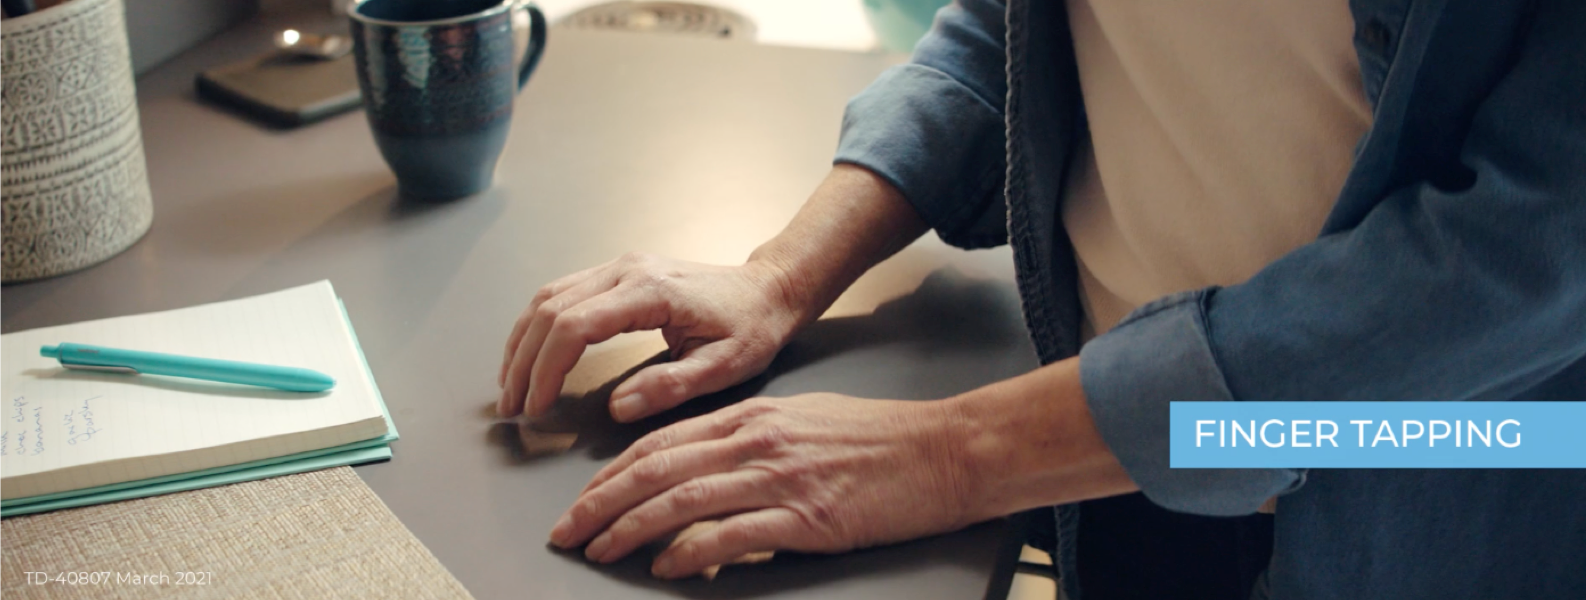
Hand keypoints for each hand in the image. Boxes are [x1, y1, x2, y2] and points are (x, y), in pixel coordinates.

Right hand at [499, 252, 805, 420]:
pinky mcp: (620, 273)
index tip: (537, 408)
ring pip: (548, 297)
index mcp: (650, 293)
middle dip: (523, 361)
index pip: (575, 327)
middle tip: (512, 407)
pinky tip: (531, 354)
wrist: (769, 289)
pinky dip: (538, 325)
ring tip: (511, 385)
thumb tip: (618, 408)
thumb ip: (670, 387)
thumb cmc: (752, 327)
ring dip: (522, 341)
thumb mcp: (723, 368)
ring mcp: (620, 267)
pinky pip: (563, 293)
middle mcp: (627, 271)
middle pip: (550, 310)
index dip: (547, 369)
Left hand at [547, 394, 982, 578]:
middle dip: (600, 502)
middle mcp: (756, 440)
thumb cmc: (881, 440)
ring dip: (629, 528)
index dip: (612, 472)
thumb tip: (706, 473)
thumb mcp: (804, 423)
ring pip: (680, 499)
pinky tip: (666, 565)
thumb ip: (752, 443)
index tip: (583, 498)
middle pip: (655, 469)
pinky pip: (730, 534)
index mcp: (752, 416)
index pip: (661, 442)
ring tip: (598, 550)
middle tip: (566, 530)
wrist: (944, 451)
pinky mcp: (805, 516)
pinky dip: (690, 551)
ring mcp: (779, 477)